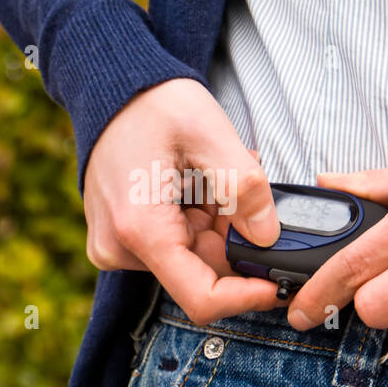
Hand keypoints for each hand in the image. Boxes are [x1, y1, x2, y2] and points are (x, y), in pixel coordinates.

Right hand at [83, 78, 285, 323]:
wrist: (109, 88)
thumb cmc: (152, 103)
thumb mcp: (209, 133)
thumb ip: (244, 188)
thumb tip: (268, 236)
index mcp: (140, 228)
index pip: (202, 298)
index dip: (247, 297)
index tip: (278, 282)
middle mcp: (120, 248)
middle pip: (201, 274)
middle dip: (233, 240)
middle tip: (244, 193)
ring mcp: (116, 246)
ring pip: (191, 258)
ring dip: (217, 226)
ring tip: (217, 178)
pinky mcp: (120, 239)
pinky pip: (173, 245)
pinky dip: (198, 221)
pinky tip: (199, 186)